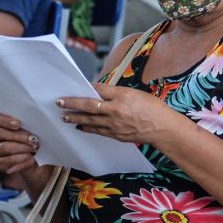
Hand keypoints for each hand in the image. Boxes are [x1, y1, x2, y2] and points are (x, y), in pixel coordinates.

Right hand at [0, 113, 39, 173]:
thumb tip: (34, 124)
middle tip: (33, 139)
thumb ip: (23, 123)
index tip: (18, 124)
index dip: (6, 121)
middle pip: (0, 133)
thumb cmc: (22, 135)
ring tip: (34, 148)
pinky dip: (22, 160)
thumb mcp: (21, 126)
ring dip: (22, 148)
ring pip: (5, 148)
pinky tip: (31, 158)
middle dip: (18, 136)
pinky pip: (9, 162)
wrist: (21, 154)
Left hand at [57, 83, 171, 143]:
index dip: (86, 89)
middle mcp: (116, 111)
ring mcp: (115, 125)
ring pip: (90, 120)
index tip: (76, 87)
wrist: (163, 128)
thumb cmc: (152, 108)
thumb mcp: (135, 93)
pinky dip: (87, 127)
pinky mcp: (116, 135)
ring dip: (75, 118)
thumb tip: (98, 91)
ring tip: (64, 116)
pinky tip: (80, 125)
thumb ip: (116, 93)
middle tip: (59, 103)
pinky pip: (98, 131)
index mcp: (122, 97)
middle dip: (72, 104)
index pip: (99, 90)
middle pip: (89, 106)